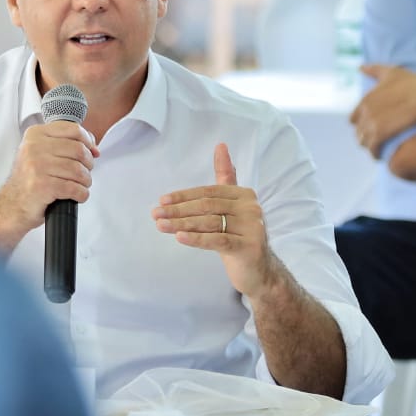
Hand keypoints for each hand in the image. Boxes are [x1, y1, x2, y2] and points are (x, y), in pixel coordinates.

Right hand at [0, 121, 98, 250]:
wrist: (10, 206)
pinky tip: (75, 196)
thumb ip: (65, 144)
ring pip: (78, 170)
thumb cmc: (29, 181)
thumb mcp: (41, 154)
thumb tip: (94, 148)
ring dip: (85, 182)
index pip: (73, 129)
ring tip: (79, 186)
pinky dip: (81, 194)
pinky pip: (74, 188)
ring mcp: (37, 166)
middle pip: (79, 150)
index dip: (88, 142)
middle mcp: (34, 147)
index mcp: (35, 135)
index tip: (91, 152)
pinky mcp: (42, 186)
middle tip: (83, 173)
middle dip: (88, 164)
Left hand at [151, 143, 283, 298]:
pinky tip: (179, 238)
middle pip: (207, 206)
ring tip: (160, 225)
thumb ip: (225, 177)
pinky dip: (197, 239)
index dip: (183, 196)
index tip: (162, 201)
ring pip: (209, 223)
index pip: (208, 192)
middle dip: (178, 210)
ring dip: (181, 224)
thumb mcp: (231, 206)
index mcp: (244, 195)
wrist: (259, 271)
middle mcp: (251, 208)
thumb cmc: (239, 235)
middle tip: (155, 214)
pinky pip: (218, 240)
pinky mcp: (249, 247)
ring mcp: (252, 228)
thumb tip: (221, 145)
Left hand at [349, 64, 415, 156]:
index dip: (363, 123)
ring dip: (370, 145)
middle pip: (359, 131)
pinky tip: (382, 155)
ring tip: (379, 149)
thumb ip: (374, 70)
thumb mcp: (391, 73)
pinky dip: (376, 152)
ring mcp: (371, 123)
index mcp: (365, 100)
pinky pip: (373, 148)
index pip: (355, 118)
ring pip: (364, 141)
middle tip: (376, 140)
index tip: (372, 127)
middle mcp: (364, 112)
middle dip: (365, 135)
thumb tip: (360, 67)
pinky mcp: (379, 134)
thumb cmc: (413, 84)